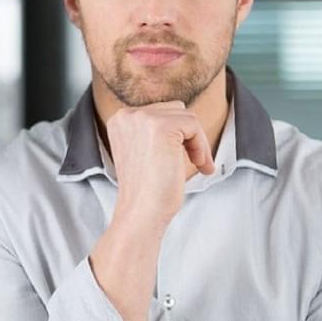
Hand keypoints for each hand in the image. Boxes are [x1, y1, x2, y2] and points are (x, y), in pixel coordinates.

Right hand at [105, 101, 213, 231]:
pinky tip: (198, 164)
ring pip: (186, 117)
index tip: (183, 156)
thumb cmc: (147, 189)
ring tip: (197, 164)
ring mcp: (142, 118)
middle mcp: (126, 115)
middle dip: (187, 135)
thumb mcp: (144, 151)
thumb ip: (153, 131)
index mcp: (119, 120)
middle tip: (195, 161)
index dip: (177, 134)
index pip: (160, 112)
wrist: (142, 211)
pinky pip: (194, 126)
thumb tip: (184, 117)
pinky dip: (202, 146)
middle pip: (174, 110)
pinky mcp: (161, 126)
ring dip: (196, 141)